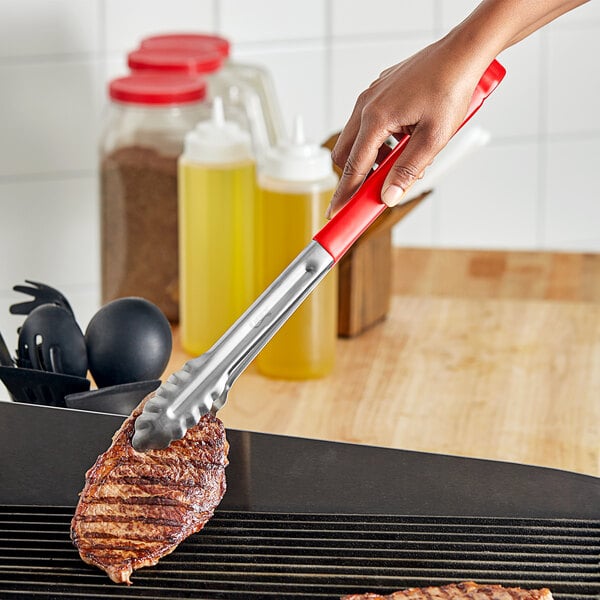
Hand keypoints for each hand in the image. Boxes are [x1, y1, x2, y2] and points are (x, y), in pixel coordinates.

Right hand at [328, 39, 488, 217]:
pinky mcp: (378, 93)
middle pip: (345, 154)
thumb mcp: (433, 138)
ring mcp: (370, 97)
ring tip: (402, 159)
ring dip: (372, 158)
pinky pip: (367, 124)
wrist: (462, 53)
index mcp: (376, 118)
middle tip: (377, 188)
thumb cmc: (450, 88)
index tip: (336, 213)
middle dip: (357, 176)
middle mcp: (366, 106)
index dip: (344, 194)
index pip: (353, 168)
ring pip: (356, 139)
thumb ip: (407, 170)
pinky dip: (379, 140)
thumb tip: (389, 195)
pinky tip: (403, 140)